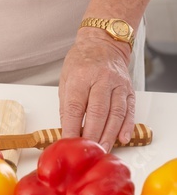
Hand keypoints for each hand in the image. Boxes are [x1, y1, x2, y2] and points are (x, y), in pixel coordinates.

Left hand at [59, 27, 134, 151]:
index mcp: (81, 76)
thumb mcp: (66, 78)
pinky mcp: (129, 89)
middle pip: (97, 112)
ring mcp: (118, 84)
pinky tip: (122, 138)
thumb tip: (67, 129)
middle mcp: (101, 79)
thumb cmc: (81, 61)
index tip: (69, 142)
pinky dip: (127, 126)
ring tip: (103, 150)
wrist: (103, 43)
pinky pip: (129, 110)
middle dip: (92, 135)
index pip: (75, 106)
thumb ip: (67, 104)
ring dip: (109, 135)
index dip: (72, 127)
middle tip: (88, 151)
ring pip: (115, 114)